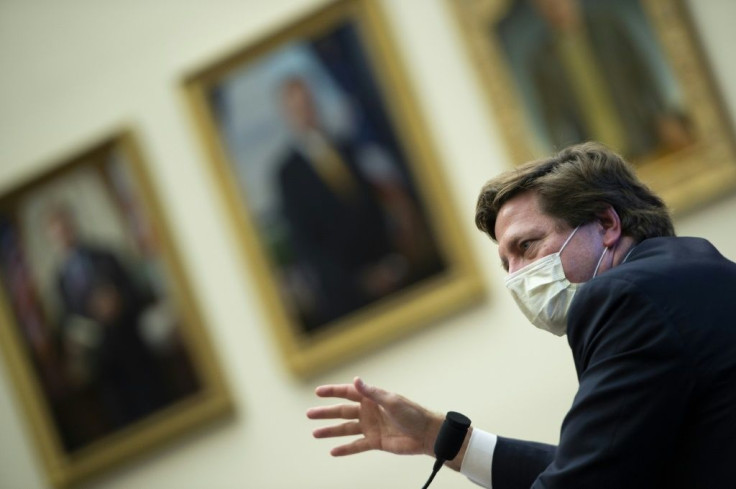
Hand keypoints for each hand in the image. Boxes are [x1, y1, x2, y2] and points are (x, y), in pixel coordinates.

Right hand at [307, 377, 442, 457]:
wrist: (426, 433)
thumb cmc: (412, 413)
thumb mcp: (391, 400)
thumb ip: (372, 393)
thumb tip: (356, 380)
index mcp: (372, 398)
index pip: (348, 393)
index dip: (333, 392)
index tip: (318, 392)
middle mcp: (368, 412)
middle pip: (342, 411)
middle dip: (326, 413)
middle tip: (309, 414)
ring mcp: (370, 427)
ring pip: (346, 429)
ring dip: (331, 431)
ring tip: (315, 433)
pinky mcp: (375, 442)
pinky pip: (356, 446)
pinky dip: (345, 449)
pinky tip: (333, 451)